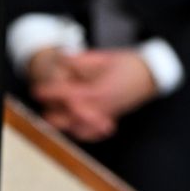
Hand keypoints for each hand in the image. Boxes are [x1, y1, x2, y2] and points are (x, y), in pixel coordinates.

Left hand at [28, 48, 157, 142]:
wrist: (152, 74)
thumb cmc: (130, 64)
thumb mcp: (104, 57)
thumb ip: (81, 60)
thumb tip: (61, 58)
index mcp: (100, 90)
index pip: (69, 94)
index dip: (51, 93)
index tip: (37, 91)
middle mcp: (103, 107)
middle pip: (72, 118)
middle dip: (55, 116)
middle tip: (42, 111)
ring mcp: (108, 115)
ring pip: (82, 129)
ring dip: (66, 125)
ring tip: (51, 119)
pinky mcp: (112, 118)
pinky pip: (94, 133)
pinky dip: (82, 133)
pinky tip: (72, 129)